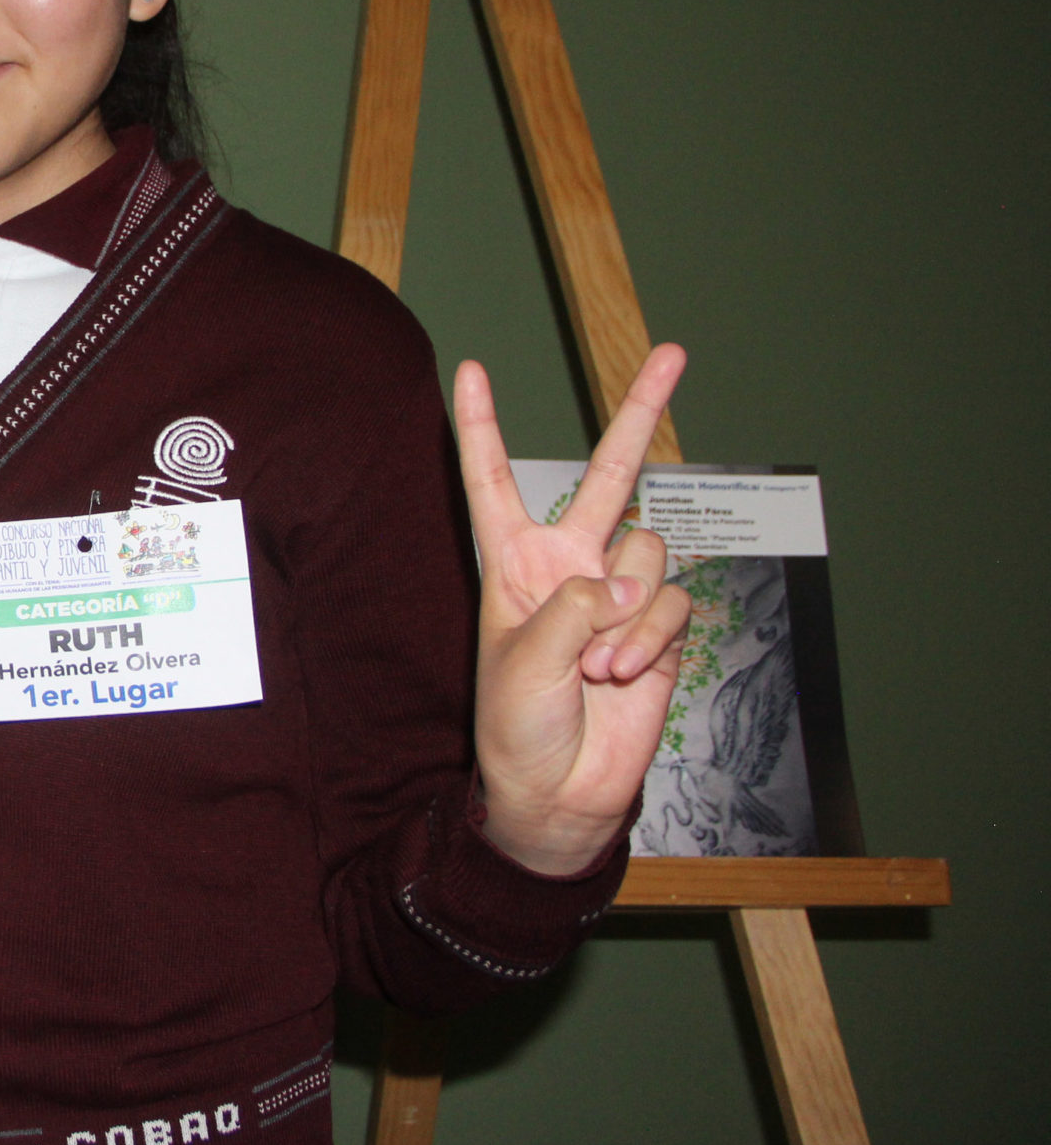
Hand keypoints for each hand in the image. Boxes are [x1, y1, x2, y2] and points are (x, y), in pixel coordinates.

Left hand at [456, 345, 694, 876]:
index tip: (469, 370)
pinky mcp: (658, 628)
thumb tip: (629, 586)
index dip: (481, 426)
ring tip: (597, 663)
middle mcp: (569, 565)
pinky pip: (671, 604)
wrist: (558, 791)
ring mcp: (618, 594)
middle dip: (641, 413)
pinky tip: (622, 675)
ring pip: (649, 550)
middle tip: (673, 353)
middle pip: (607, 474)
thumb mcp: (523, 657)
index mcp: (512, 562)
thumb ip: (575, 606)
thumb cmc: (517, 726)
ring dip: (626, 612)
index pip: (494, 479)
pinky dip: (649, 640)